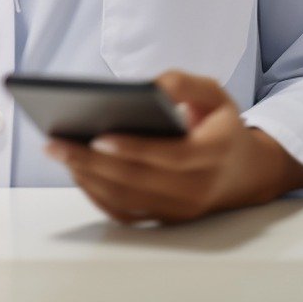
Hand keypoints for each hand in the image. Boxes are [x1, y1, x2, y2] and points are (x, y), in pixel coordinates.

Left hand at [43, 69, 302, 225]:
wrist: (246, 170)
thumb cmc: (220, 124)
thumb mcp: (214, 93)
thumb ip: (184, 83)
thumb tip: (150, 87)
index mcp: (214, 152)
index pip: (172, 156)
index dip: (135, 149)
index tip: (98, 137)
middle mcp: (198, 187)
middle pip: (140, 180)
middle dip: (93, 162)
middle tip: (56, 143)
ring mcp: (181, 208)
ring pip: (129, 200)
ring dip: (89, 179)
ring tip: (58, 153)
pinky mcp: (166, 218)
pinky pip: (128, 213)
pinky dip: (98, 196)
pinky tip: (77, 173)